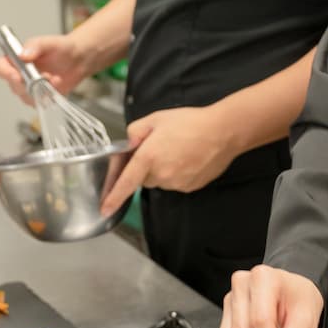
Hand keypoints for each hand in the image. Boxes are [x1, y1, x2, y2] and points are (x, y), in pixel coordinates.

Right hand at [0, 34, 91, 104]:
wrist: (77, 59)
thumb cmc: (61, 48)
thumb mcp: (49, 42)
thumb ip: (36, 46)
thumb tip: (23, 55)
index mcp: (15, 59)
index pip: (0, 68)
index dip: (5, 73)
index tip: (16, 75)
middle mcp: (18, 74)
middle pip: (13, 85)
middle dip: (28, 83)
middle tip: (43, 76)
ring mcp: (28, 88)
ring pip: (26, 96)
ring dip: (41, 89)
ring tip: (54, 78)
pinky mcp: (39, 97)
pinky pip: (40, 103)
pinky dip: (49, 95)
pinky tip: (57, 84)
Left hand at [98, 106, 236, 216]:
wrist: (223, 131)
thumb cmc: (191, 122)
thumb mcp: (156, 119)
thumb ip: (135, 132)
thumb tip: (128, 145)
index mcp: (149, 156)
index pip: (126, 183)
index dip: (114, 197)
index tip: (104, 209)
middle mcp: (162, 174)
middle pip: (144, 178)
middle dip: (147, 166)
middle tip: (160, 147)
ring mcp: (177, 183)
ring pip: (161, 181)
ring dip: (164, 169)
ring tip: (179, 149)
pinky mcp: (190, 187)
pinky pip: (176, 183)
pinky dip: (178, 173)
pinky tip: (189, 157)